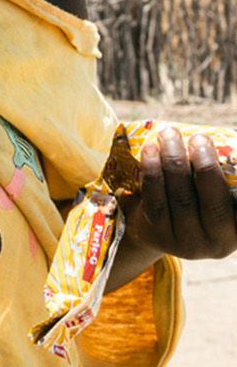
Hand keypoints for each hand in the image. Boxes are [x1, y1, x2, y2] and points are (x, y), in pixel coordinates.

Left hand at [110, 128, 236, 288]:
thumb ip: (217, 178)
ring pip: (182, 199)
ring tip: (170, 135)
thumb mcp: (212, 196)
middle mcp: (217, 244)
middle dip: (205, 165)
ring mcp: (186, 243)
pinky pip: (155, 200)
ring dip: (174, 161)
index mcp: (236, 230)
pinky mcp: (158, 235)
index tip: (224, 152)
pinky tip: (150, 150)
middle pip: (213, 203)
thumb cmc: (192, 200)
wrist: (153, 227)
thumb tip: (213, 142)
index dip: (230, 178)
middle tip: (198, 138)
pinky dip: (152, 171)